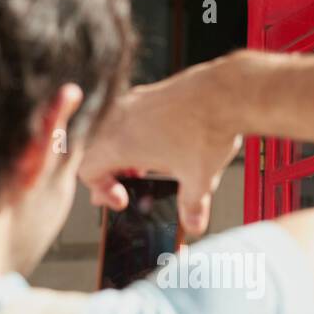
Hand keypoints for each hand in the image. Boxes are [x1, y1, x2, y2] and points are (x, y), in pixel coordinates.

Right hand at [78, 56, 242, 236]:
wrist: (227, 91)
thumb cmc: (207, 127)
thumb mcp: (198, 180)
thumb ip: (191, 207)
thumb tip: (192, 223)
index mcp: (120, 143)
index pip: (87, 171)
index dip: (101, 191)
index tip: (123, 199)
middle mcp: (120, 118)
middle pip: (98, 151)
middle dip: (113, 173)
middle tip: (130, 187)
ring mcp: (134, 101)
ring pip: (113, 131)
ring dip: (125, 152)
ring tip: (148, 167)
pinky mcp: (150, 92)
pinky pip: (131, 116)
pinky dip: (138, 133)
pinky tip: (164, 144)